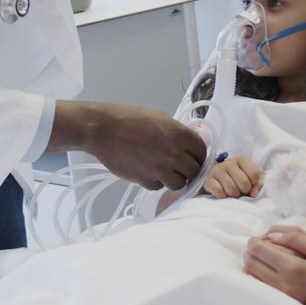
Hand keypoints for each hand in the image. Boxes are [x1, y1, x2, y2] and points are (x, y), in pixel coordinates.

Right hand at [48, 101, 205, 190]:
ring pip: (179, 183)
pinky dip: (156, 182)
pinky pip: (159, 186)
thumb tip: (189, 141)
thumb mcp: (159, 117)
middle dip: (189, 169)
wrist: (103, 129)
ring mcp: (160, 169)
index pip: (202, 151)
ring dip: (175, 178)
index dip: (198, 155)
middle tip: (179, 165)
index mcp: (179, 134)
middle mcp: (173, 153)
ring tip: (165, 170)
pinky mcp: (145, 180)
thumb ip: (177, 131)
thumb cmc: (129, 118)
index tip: (193, 156)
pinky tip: (148, 171)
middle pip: (194, 171)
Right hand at [203, 155, 262, 197]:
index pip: (254, 173)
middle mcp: (229, 162)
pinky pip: (219, 192)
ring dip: (234, 195)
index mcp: (241, 159)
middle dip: (244, 190)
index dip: (254, 184)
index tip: (250, 185)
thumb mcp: (250, 178)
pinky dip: (223, 196)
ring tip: (232, 192)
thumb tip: (254, 193)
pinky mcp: (208, 179)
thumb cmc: (237, 179)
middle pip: (244, 182)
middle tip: (241, 190)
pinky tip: (223, 193)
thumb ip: (257, 184)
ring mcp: (217, 170)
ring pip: (232, 189)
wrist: (216, 179)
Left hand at [244, 225, 305, 302]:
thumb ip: (296, 238)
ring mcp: (281, 297)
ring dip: (252, 266)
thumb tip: (270, 234)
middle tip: (257, 247)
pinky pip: (260, 290)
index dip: (253, 242)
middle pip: (251, 264)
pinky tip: (266, 274)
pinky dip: (257, 279)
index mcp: (292, 268)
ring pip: (252, 279)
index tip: (256, 239)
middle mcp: (283, 285)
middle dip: (250, 253)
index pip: (259, 251)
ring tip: (262, 260)